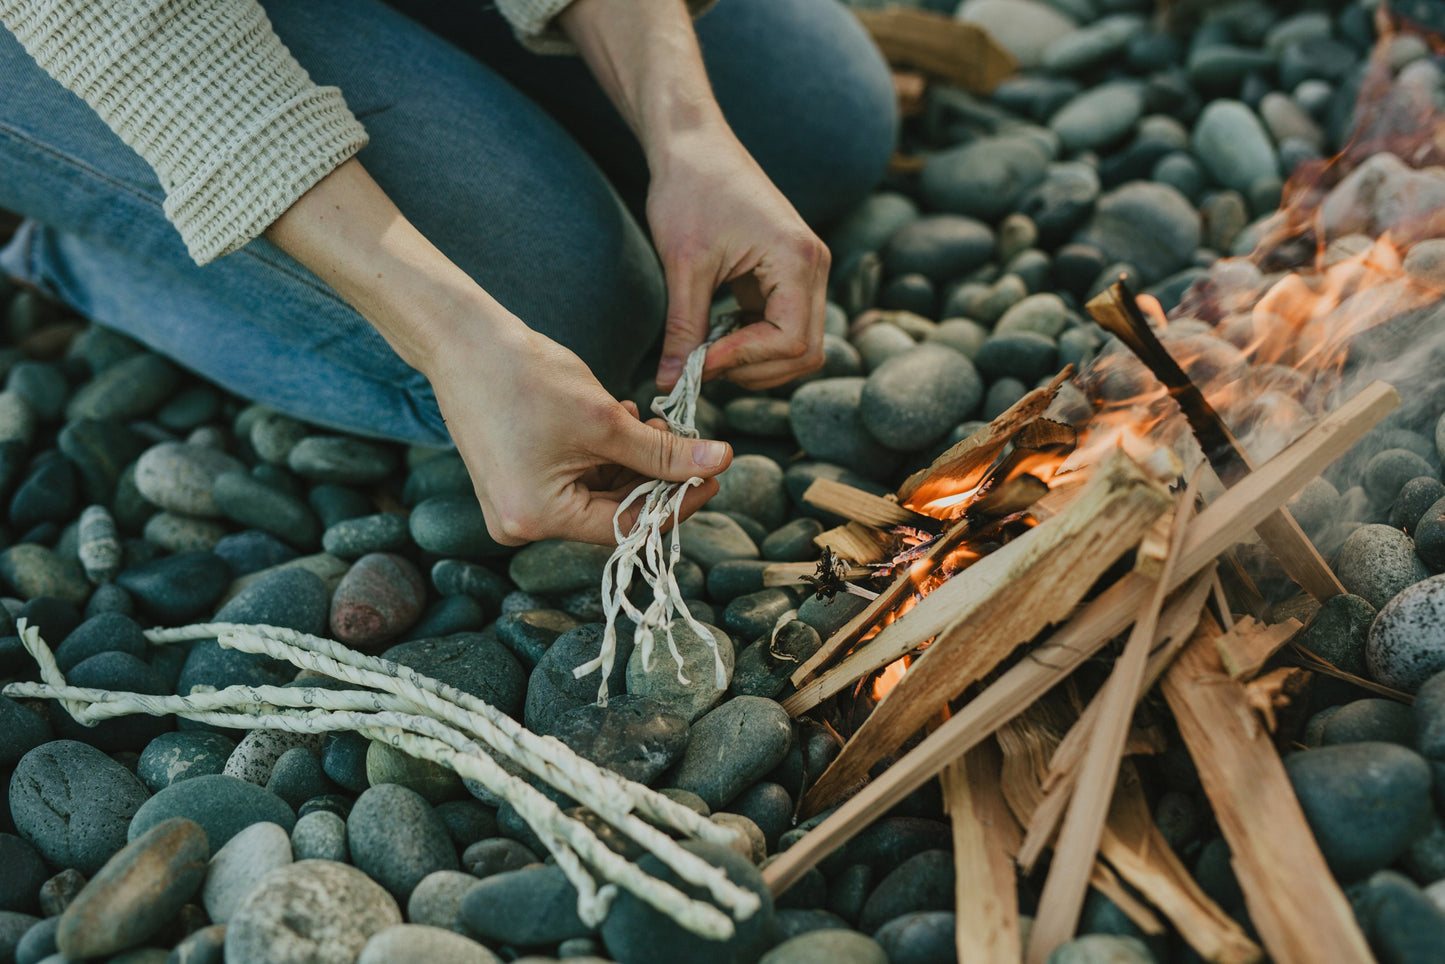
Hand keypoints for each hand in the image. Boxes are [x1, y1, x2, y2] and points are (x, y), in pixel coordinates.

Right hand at [266, 159, 731, 546]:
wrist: (463, 341)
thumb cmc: (526, 376)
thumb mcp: (605, 419)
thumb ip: (664, 451)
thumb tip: (721, 463)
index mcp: (538, 519)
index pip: (624, 526)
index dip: (675, 503)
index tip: (712, 479)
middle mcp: (521, 526)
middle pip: (610, 515)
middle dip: (653, 479)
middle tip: (689, 446)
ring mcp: (514, 507)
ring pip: (595, 496)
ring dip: (631, 464)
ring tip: (652, 423)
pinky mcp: (513, 484)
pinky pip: (572, 482)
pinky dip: (602, 458)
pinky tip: (621, 422)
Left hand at [649, 122, 830, 391]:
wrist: (693, 144)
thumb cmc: (689, 190)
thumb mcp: (683, 265)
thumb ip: (684, 329)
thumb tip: (671, 383)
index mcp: (797, 259)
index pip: (791, 341)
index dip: (744, 361)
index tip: (698, 365)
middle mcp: (814, 266)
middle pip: (807, 351)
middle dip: (754, 369)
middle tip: (702, 366)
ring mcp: (806, 271)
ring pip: (801, 346)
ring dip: (756, 362)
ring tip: (708, 351)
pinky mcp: (790, 275)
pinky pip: (785, 328)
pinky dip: (754, 343)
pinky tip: (717, 334)